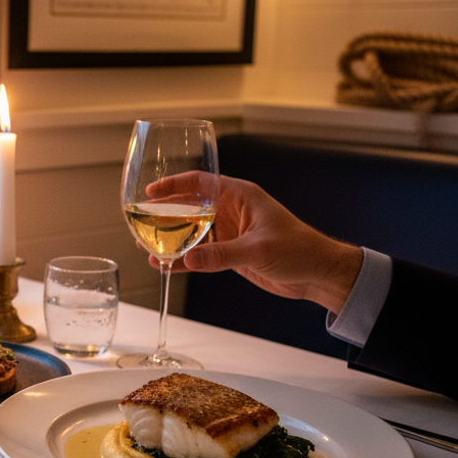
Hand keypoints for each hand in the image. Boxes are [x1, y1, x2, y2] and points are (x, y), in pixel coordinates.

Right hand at [144, 172, 362, 314]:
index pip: (200, 183)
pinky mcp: (231, 253)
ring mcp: (230, 233)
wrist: (318, 274)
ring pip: (191, 232)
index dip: (173, 185)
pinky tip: (166, 264)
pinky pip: (200, 253)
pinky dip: (183, 259)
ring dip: (170, 240)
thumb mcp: (257, 250)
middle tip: (140, 223)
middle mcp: (232, 211)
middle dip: (164, 215)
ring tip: (146, 246)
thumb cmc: (299, 249)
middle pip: (189, 207)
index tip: (150, 191)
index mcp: (240, 196)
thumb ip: (220, 255)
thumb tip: (187, 259)